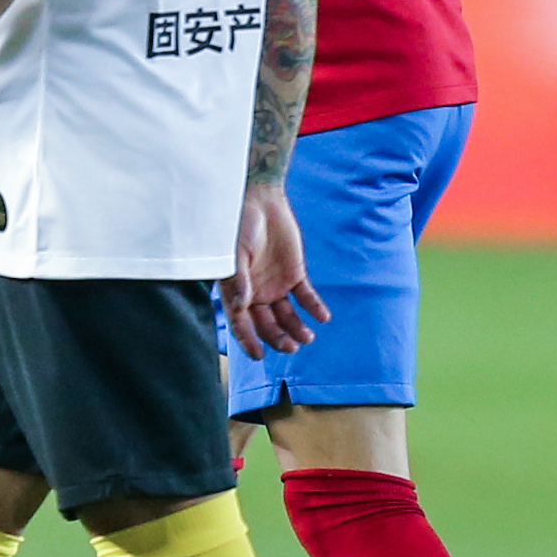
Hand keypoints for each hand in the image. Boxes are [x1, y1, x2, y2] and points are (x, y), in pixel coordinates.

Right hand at [225, 182, 328, 355]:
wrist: (260, 200)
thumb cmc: (238, 224)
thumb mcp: (235, 252)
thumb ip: (238, 279)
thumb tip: (240, 305)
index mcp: (235, 289)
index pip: (240, 321)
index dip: (247, 339)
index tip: (258, 356)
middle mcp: (255, 292)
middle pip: (266, 323)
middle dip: (277, 338)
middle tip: (291, 347)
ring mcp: (275, 284)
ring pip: (286, 315)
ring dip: (296, 328)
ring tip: (307, 338)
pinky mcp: (294, 274)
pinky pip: (305, 296)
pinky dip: (314, 307)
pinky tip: (322, 317)